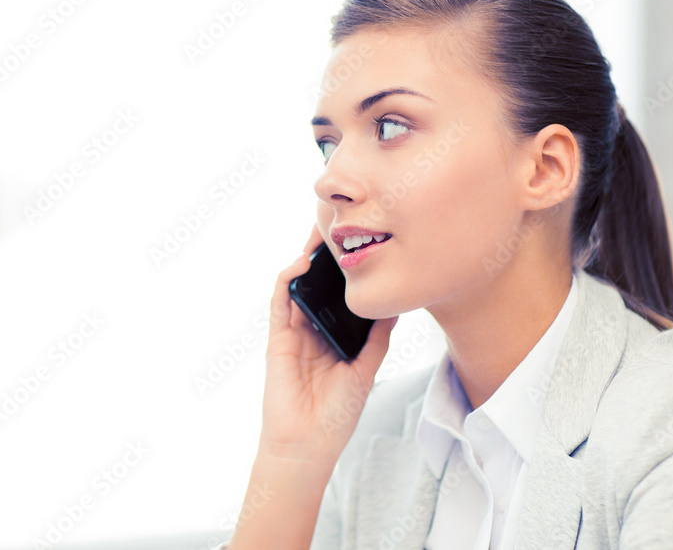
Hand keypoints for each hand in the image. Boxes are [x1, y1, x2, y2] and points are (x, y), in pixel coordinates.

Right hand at [258, 222, 397, 464]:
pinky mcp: (278, 338)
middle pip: (319, 284)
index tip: (363, 245)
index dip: (347, 271)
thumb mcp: (365, 370)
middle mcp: (313, 329)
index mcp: (334, 336)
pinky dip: (287, 279)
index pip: (340, 295)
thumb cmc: (336, 414)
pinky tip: (301, 264)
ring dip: (306, 258)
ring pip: (298, 285)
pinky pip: (280, 302)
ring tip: (321, 234)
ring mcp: (294, 332)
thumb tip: (394, 308)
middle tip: (339, 227)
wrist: (308, 445)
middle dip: (326, 256)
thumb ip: (377, 338)